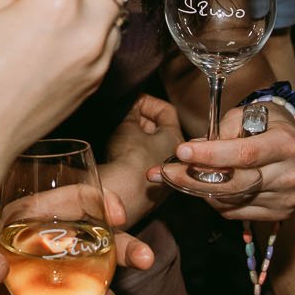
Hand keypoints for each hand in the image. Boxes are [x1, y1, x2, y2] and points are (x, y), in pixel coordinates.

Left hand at [0, 183, 155, 294]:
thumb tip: (1, 274)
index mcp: (31, 217)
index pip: (75, 200)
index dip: (100, 202)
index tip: (118, 215)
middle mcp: (45, 246)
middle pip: (94, 242)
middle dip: (124, 249)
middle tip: (146, 259)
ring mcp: (44, 279)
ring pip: (86, 284)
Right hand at [101, 95, 185, 223]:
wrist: (125, 193)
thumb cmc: (131, 159)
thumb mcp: (127, 127)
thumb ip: (130, 112)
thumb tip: (132, 105)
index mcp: (175, 137)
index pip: (166, 111)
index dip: (148, 102)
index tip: (134, 100)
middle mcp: (175, 156)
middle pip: (160, 129)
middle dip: (141, 119)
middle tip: (124, 116)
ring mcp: (165, 173)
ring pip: (152, 147)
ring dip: (137, 137)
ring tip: (119, 133)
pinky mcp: (152, 187)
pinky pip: (145, 163)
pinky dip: (134, 154)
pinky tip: (119, 153)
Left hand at [148, 103, 294, 220]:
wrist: (287, 140)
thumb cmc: (261, 122)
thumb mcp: (242, 115)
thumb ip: (219, 133)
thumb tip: (189, 154)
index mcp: (287, 144)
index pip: (245, 154)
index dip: (211, 155)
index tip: (181, 151)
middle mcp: (292, 174)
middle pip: (235, 183)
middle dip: (193, 178)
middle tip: (162, 172)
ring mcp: (287, 197)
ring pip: (230, 200)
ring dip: (197, 189)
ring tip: (176, 176)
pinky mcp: (278, 212)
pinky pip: (234, 211)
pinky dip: (214, 199)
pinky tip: (204, 185)